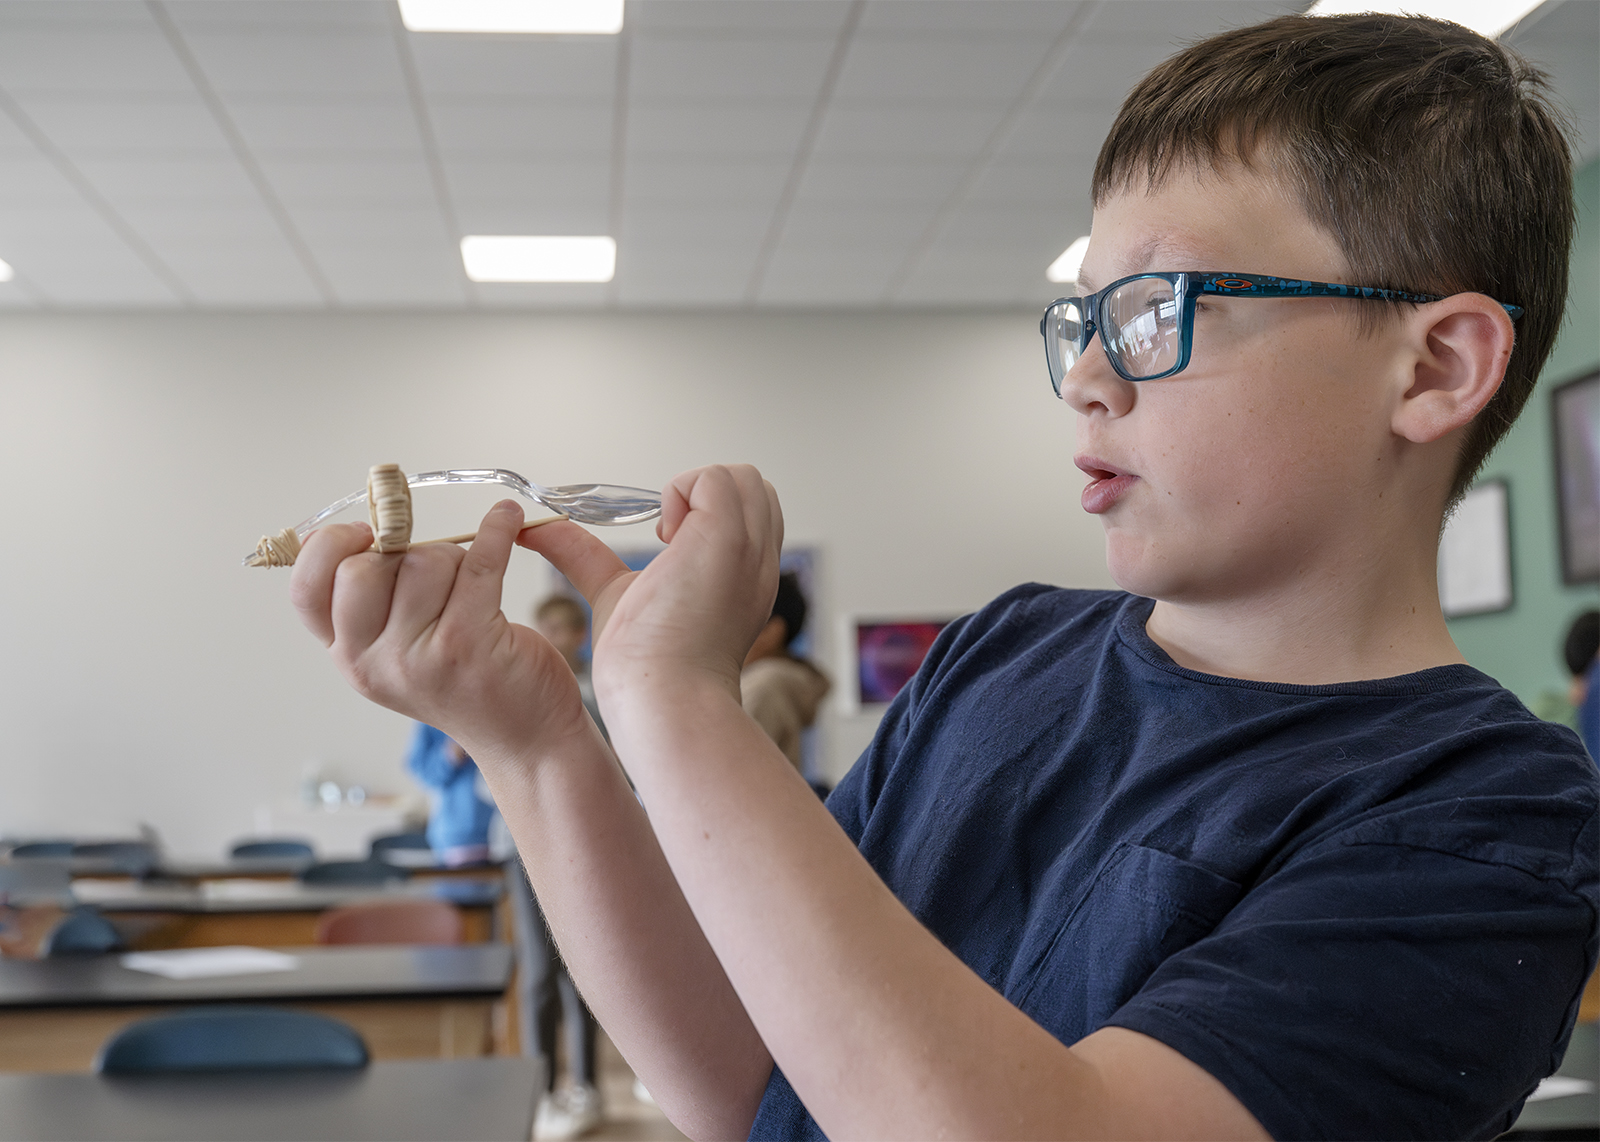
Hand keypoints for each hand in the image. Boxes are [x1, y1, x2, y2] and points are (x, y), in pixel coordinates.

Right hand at [288, 501, 591, 764]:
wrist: (526, 737)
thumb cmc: (465, 680)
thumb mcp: (399, 652)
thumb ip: (370, 604)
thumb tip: (357, 532)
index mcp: (349, 658)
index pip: (306, 593)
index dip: (327, 550)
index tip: (364, 533)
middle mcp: (374, 663)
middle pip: (363, 568)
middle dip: (403, 551)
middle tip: (437, 570)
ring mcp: (420, 657)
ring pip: (423, 561)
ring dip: (456, 557)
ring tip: (474, 588)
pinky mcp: (469, 644)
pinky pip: (477, 564)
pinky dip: (496, 532)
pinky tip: (507, 520)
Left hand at [520, 464, 782, 701]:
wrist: (664, 701)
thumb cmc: (645, 667)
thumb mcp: (616, 591)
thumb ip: (586, 556)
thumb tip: (536, 531)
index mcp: (745, 579)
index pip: (752, 514)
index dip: (709, 513)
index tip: (671, 547)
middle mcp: (757, 563)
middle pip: (753, 488)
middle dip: (707, 496)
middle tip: (671, 538)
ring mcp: (748, 550)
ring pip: (741, 476)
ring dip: (696, 490)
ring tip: (669, 538)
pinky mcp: (726, 538)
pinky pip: (716, 478)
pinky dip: (682, 490)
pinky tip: (665, 537)